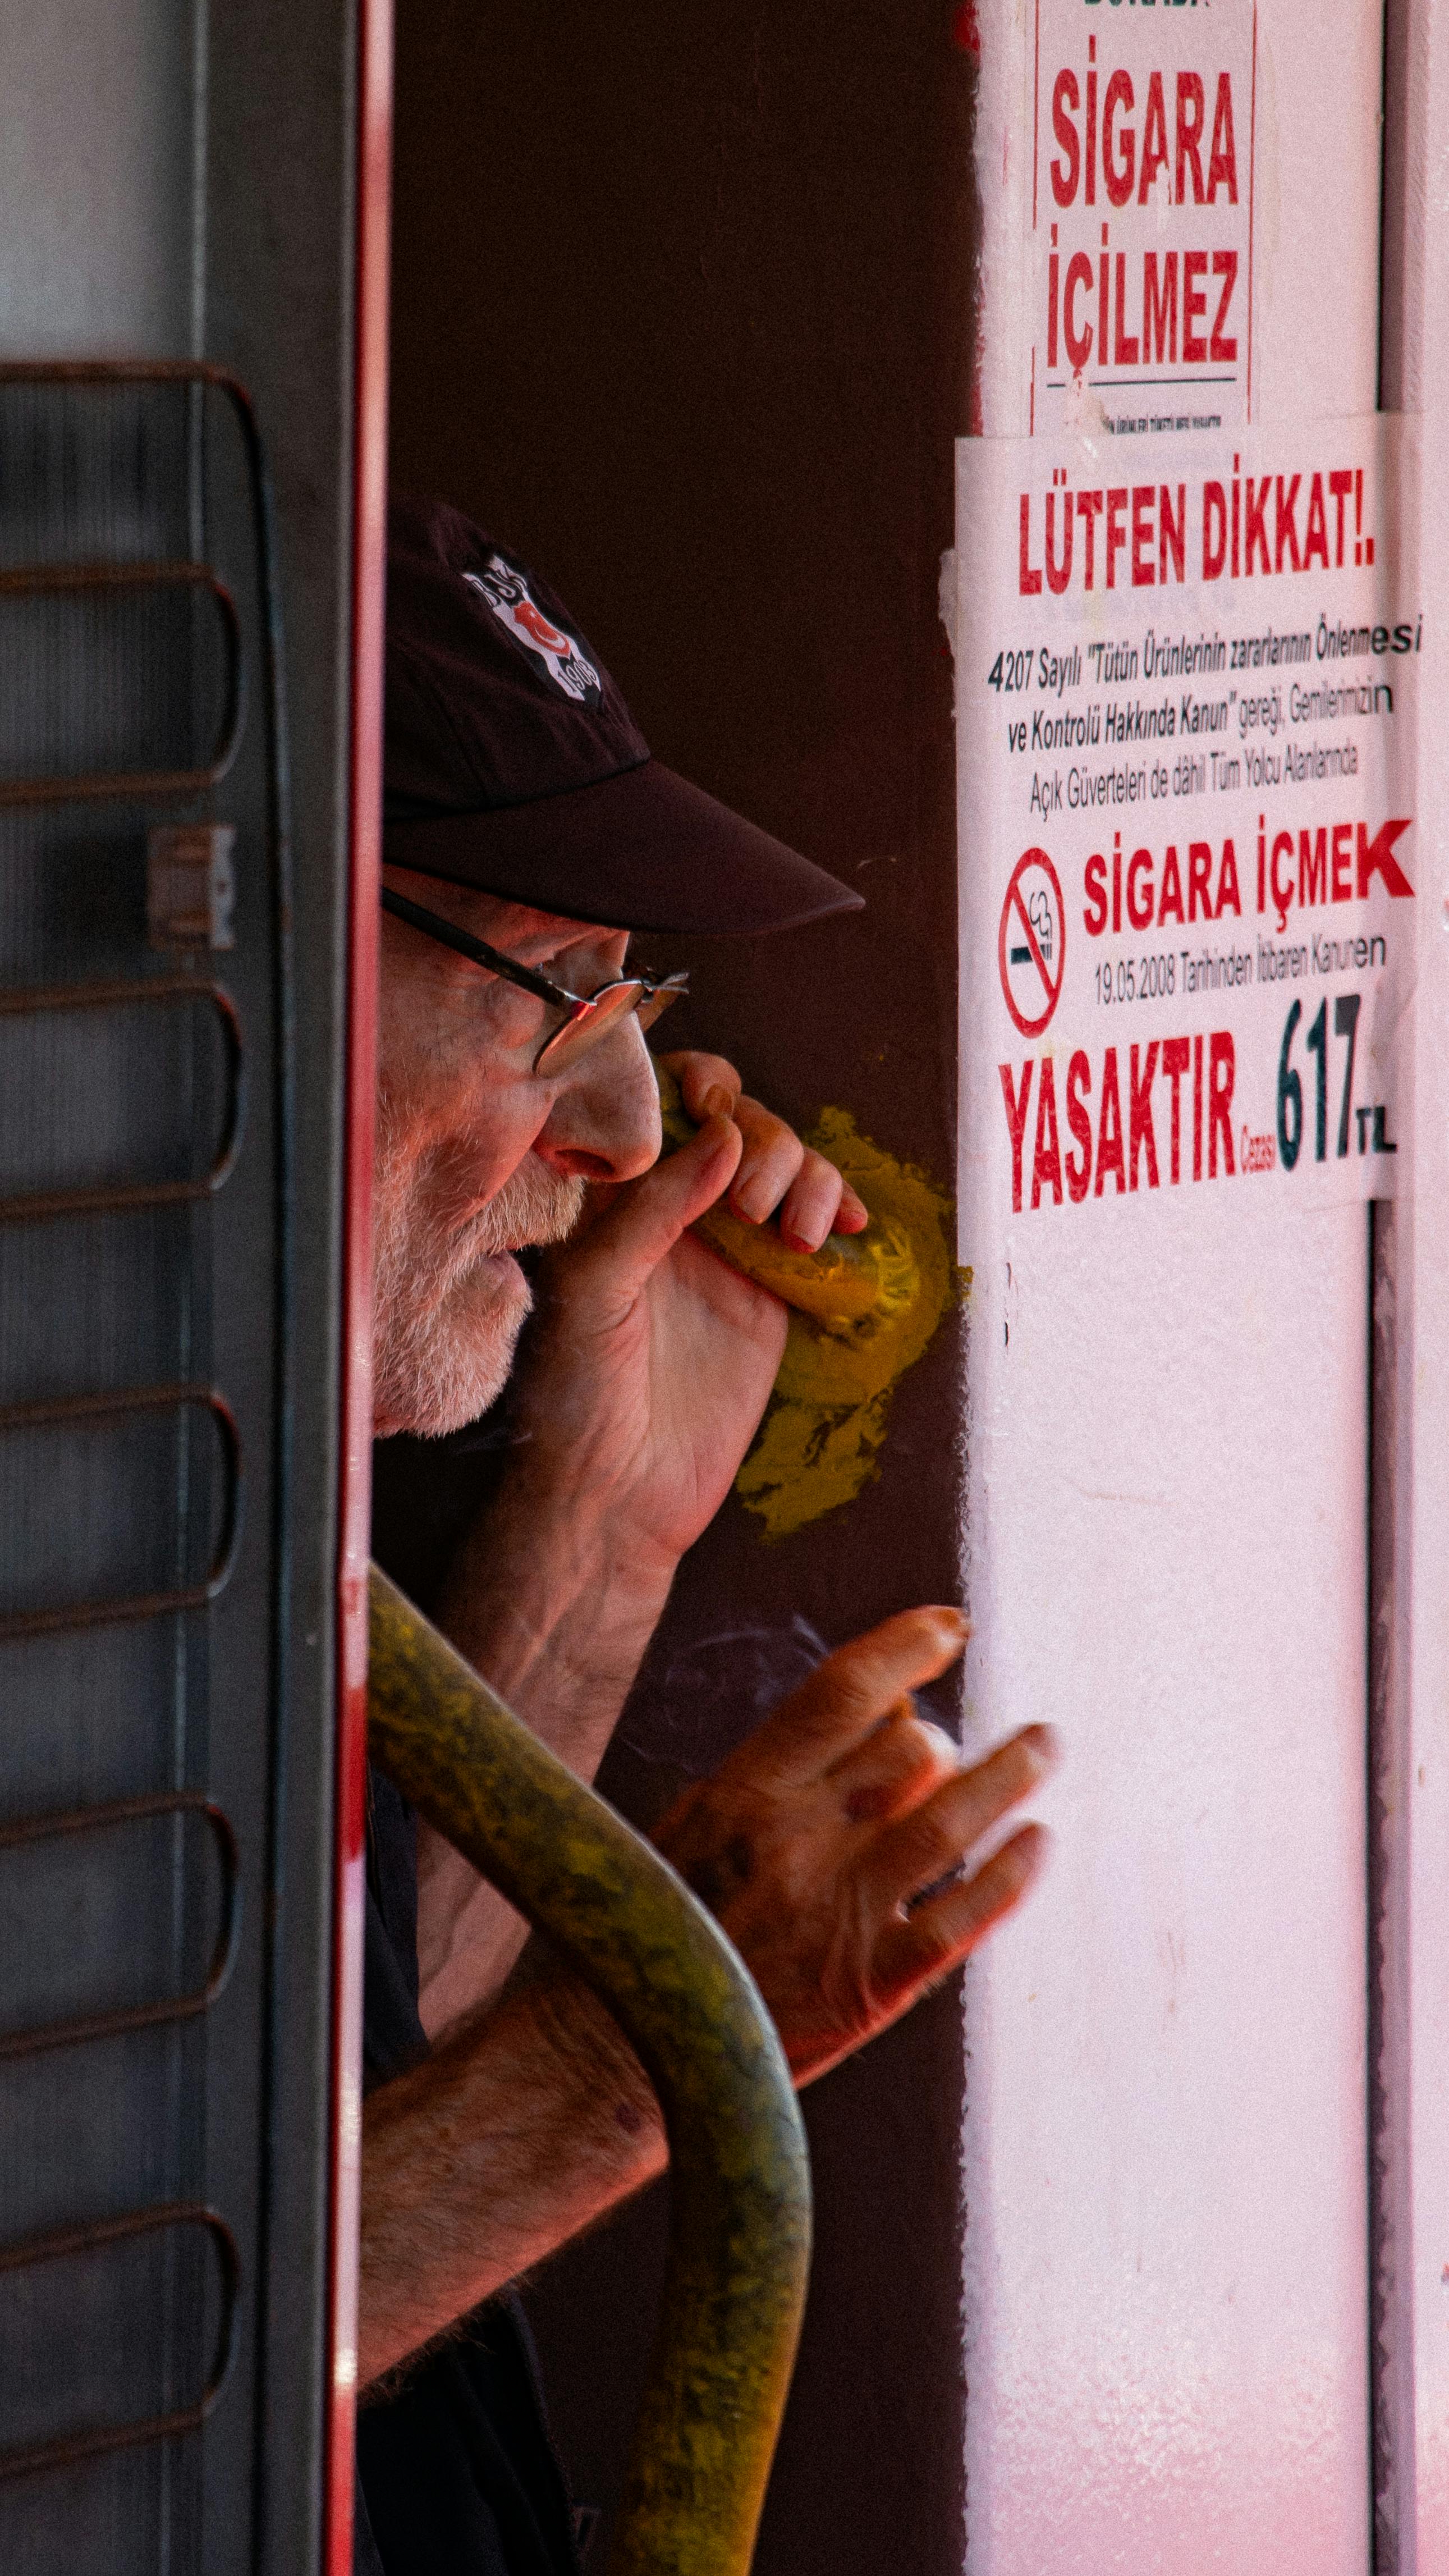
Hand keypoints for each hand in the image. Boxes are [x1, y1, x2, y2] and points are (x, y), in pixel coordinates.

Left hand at [496, 1048, 866, 1575]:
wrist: (620, 1494)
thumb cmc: (579, 1394)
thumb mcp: (596, 1290)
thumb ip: (655, 1209)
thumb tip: (727, 1135)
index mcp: (615, 1197)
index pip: (662, 1104)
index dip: (698, 1087)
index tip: (716, 1110)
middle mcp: (672, 1210)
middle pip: (739, 1123)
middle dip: (763, 1140)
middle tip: (753, 1206)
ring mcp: (726, 1248)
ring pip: (785, 1166)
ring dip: (807, 1175)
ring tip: (795, 1231)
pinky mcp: (771, 1291)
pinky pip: (815, 1226)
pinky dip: (840, 1210)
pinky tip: (846, 1228)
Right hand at [653, 1607, 1053, 2082]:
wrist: (616, 2053)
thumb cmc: (661, 1922)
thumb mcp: (702, 1822)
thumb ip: (787, 1765)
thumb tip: (893, 1707)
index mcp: (745, 1790)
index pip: (842, 1689)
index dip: (906, 1644)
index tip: (950, 1624)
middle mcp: (794, 1840)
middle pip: (908, 1751)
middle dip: (944, 1741)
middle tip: (957, 1754)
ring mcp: (836, 1912)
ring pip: (950, 1820)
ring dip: (1010, 1774)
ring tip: (1043, 1744)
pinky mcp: (868, 1988)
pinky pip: (960, 1919)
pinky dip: (1009, 1877)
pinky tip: (1038, 1842)